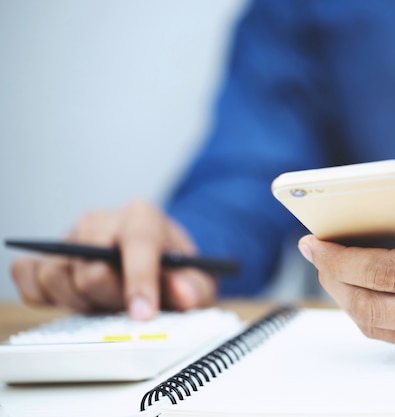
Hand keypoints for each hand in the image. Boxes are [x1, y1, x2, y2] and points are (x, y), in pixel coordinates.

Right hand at [11, 200, 217, 318]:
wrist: (156, 259)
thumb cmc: (174, 267)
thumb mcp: (197, 277)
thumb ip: (193, 286)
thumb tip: (183, 295)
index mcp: (142, 217)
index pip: (137, 241)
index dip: (139, 281)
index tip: (143, 314)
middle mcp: (102, 222)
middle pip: (91, 268)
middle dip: (111, 299)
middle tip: (127, 311)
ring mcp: (71, 237)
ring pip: (55, 275)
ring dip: (78, 302)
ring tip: (103, 305)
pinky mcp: (48, 255)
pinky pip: (27, 274)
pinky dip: (41, 294)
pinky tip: (69, 299)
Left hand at [298, 173, 394, 355]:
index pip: (392, 272)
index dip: (344, 257)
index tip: (314, 241)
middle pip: (377, 306)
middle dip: (334, 279)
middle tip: (314, 253)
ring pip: (384, 328)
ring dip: (347, 299)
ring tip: (330, 268)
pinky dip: (372, 313)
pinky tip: (361, 288)